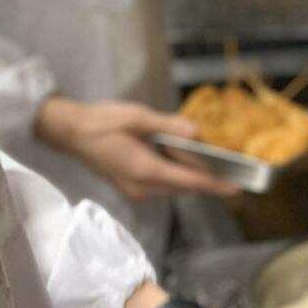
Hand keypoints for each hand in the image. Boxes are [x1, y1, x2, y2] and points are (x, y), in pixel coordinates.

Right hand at [35, 96, 238, 201]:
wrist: (70, 132)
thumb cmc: (102, 121)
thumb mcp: (137, 116)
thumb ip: (168, 125)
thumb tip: (196, 132)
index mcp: (146, 171)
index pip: (189, 182)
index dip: (215, 185)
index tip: (237, 188)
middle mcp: (142, 188)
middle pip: (183, 187)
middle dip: (204, 177)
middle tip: (225, 164)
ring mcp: (134, 190)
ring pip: (172, 187)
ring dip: (187, 175)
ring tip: (203, 157)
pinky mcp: (129, 187)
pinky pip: (160, 185)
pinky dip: (173, 173)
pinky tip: (175, 155)